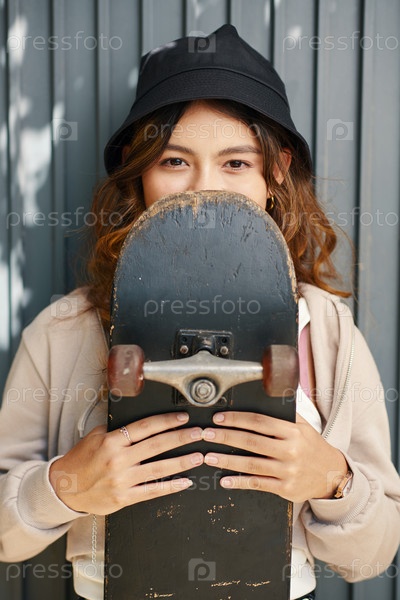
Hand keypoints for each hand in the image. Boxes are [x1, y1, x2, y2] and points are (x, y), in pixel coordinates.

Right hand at [49, 412, 202, 513]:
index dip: (166, 421)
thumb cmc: (81, 460)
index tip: (183, 418)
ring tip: (198, 455)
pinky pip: (152, 491)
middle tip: (199, 433)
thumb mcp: (95, 436)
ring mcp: (122, 480)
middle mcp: (118, 460)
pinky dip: (170, 487)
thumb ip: (117, 429)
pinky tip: (185, 481)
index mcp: (111, 441)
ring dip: (182, 462)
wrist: (65, 488)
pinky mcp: (124, 498)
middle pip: (156, 446)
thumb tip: (141, 421)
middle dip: (180, 438)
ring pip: (158, 469)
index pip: (145, 427)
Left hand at [203, 411, 347, 502]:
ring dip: (227, 460)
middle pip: (251, 442)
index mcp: (292, 432)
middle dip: (226, 437)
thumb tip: (268, 394)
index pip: (259, 422)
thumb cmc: (312, 447)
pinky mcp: (284, 489)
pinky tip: (224, 479)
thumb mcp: (304, 426)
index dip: (237, 419)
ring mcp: (287, 471)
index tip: (219, 417)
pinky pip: (257, 484)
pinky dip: (239, 482)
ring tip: (208, 456)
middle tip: (206, 434)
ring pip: (251, 464)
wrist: (332, 475)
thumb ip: (285, 414)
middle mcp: (290, 450)